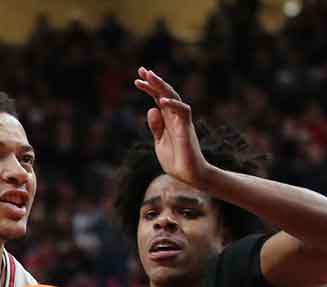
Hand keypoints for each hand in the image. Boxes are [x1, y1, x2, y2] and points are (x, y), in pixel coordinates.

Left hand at [133, 68, 212, 188]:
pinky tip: (161, 100)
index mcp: (168, 119)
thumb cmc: (176, 160)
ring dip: (162, 86)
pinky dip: (172, 104)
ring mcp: (182, 121)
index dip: (149, 88)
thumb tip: (151, 108)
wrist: (189, 176)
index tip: (137, 79)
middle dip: (154, 81)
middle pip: (165, 93)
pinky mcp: (187, 128)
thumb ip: (156, 126)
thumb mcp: (160, 142)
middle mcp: (175, 116)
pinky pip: (183, 111)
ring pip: (174, 97)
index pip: (158, 98)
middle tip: (143, 70)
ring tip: (150, 76)